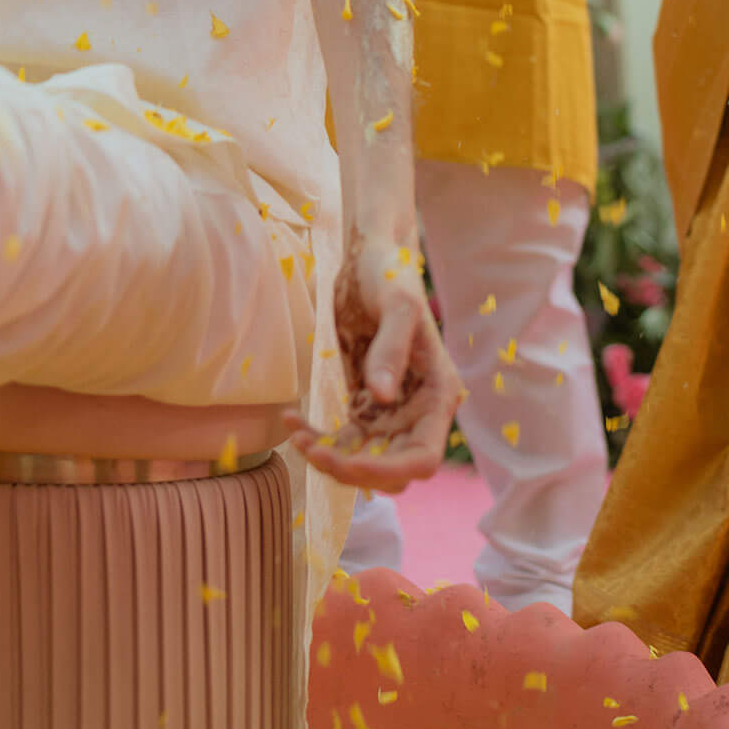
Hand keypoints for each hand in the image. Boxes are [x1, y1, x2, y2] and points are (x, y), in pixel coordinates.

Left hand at [283, 233, 461, 491]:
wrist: (368, 257)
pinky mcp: (363, 400)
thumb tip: (382, 396)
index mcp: (437, 394)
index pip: (423, 457)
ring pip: (363, 458)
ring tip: (295, 435)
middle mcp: (417, 410)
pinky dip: (317, 436)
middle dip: (352, 468)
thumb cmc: (390, 274)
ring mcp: (390, 408)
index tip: (347, 463)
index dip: (388, 471)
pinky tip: (290, 418)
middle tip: (311, 450)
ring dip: (330, 457)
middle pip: (391, 467)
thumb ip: (392, 350)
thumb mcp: (398, 304)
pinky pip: (343, 435)